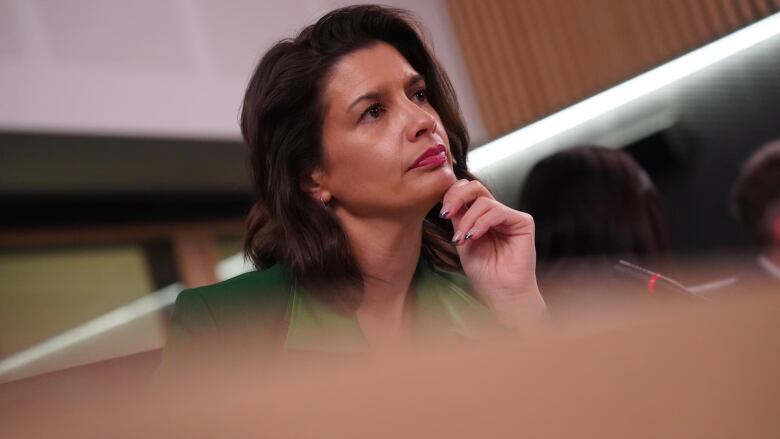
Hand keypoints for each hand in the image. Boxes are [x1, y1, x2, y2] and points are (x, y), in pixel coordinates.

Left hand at [440, 179, 545, 328]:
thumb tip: (446, 197)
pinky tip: (474, 236)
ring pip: (484, 201)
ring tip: (462, 239)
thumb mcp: (462, 240)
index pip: (466, 192)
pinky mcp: (523, 222)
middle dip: (456, 196)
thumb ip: (457, 218)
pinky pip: (498, 212)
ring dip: (468, 220)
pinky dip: (482, 223)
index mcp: (480, 216)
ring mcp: (509, 216)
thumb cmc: (484, 272)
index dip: (451, 195)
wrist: (501, 292)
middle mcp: (495, 213)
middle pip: (475, 187)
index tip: (441, 212)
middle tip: (446, 213)